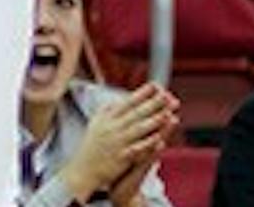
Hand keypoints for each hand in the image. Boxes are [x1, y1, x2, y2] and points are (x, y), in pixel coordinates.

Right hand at [59, 84, 178, 200]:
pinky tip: (161, 138)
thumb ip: (107, 110)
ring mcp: (118, 142)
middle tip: (168, 95)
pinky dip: (149, 142)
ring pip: (139, 128)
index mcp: (107, 118)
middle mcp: (113, 127)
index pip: (127, 102)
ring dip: (155, 120)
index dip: (142, 93)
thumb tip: (119, 100)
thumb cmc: (91, 146)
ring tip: (169, 112)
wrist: (84, 169)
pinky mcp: (123, 157)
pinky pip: (139, 148)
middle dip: (153, 103)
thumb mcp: (96, 123)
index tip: (155, 85)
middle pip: (136, 112)